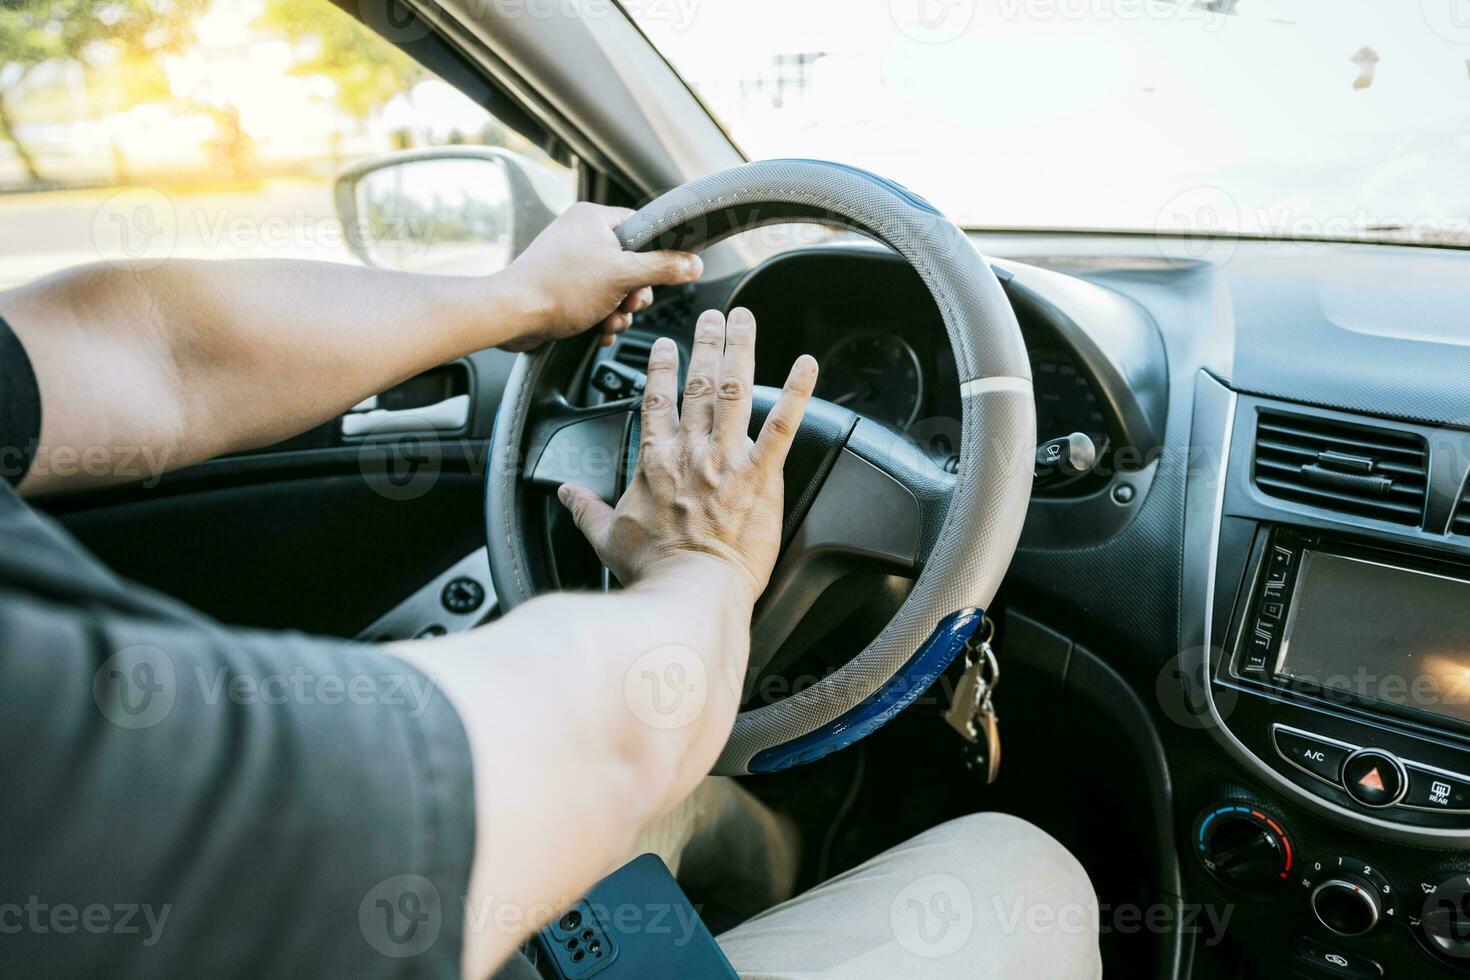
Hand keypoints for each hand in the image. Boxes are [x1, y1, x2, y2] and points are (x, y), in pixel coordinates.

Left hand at [500, 203, 701, 351]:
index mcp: (594, 218)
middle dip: (635, 293)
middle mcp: (581, 235)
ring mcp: (570, 262)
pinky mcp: (562, 286)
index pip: (642, 227)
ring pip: (615, 286)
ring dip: (619, 310)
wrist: (514, 315)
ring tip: (608, 320)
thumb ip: (663, 268)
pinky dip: (601, 317)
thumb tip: (693, 264)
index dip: (655, 254)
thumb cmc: (559, 288)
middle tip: (629, 303)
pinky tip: (599, 329)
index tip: (659, 274)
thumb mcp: (623, 276)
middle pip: (631, 262)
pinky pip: (595, 299)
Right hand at [557, 308, 817, 599]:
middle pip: (699, 384)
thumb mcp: (606, 536)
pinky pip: (783, 427)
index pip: (655, 401)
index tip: (665, 345)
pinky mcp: (760, 476)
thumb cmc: (652, 570)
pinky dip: (797, 394)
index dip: (660, 368)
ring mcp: (727, 460)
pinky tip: (807, 367)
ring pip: (734, 391)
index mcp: (655, 462)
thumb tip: (565, 494)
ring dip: (740, 350)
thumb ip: (585, 508)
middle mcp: (690, 451)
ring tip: (745, 322)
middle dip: (706, 344)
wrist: (688, 591)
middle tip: (713, 316)